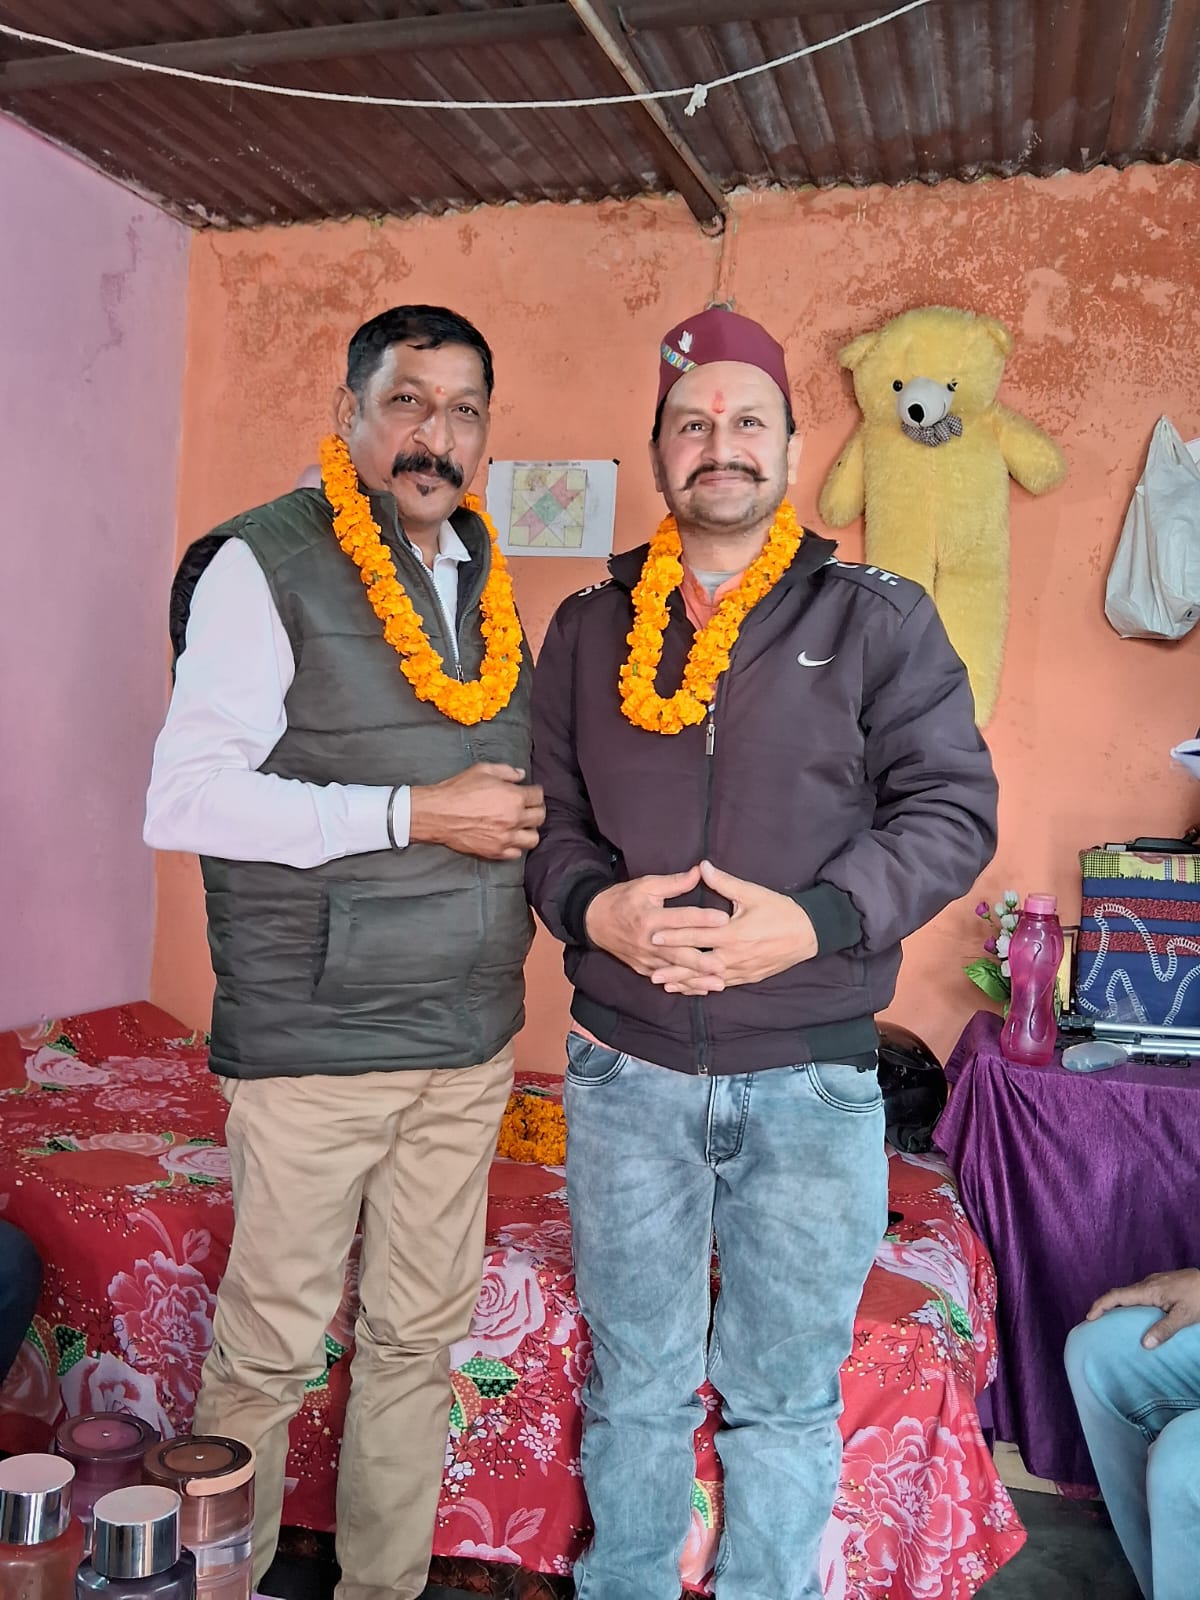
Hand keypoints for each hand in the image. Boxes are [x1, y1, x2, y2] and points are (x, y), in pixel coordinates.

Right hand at [409, 763, 544, 860]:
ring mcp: (506, 838)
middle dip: (536, 809)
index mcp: (514, 797)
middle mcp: (514, 819)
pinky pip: (516, 853)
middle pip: (540, 817)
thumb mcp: (483, 771)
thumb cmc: (458, 790)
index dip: (534, 792)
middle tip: (527, 807)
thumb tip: (521, 774)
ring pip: (533, 838)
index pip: (538, 796)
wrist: (438, 813)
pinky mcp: (495, 851)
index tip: (530, 792)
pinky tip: (508, 838)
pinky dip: (515, 846)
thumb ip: (506, 771)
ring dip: (529, 830)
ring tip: (520, 825)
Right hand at [584, 866, 730, 991]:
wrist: (594, 921)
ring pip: (675, 972)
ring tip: (719, 984)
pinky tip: (701, 990)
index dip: (702, 918)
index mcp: (650, 918)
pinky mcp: (643, 968)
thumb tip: (700, 871)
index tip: (724, 919)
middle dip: (702, 961)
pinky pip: (666, 979)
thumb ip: (674, 882)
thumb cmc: (623, 899)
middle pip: (679, 953)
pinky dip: (684, 986)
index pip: (680, 919)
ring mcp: (645, 958)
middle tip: (724, 964)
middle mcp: (648, 941)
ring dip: (697, 979)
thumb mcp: (646, 885)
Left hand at [650, 860, 817, 991]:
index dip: (674, 936)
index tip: (654, 936)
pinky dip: (703, 987)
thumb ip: (724, 882)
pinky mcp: (748, 977)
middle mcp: (735, 955)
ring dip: (685, 982)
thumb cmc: (780, 910)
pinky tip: (690, 989)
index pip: (697, 935)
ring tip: (664, 984)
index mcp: (733, 933)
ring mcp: (741, 969)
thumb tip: (702, 866)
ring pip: (707, 978)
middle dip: (674, 967)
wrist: (808, 933)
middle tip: (651, 971)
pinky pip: (721, 984)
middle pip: (697, 963)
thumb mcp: (752, 893)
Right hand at [1086, 1268, 1199, 1347]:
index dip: (1100, 1305)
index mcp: (1148, 1290)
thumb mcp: (1184, 1316)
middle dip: (1106, 1306)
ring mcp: (1154, 1282)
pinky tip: (1137, 1314)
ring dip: (1119, 1305)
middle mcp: (1147, 1283)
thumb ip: (1165, 1329)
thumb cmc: (1199, 1297)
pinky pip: (1140, 1293)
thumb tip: (1144, 1344)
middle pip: (1120, 1293)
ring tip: (1114, 1321)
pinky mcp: (1161, 1283)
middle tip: (1097, 1322)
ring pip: (1130, 1293)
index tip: (1089, 1317)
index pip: (1116, 1296)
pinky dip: (1131, 1303)